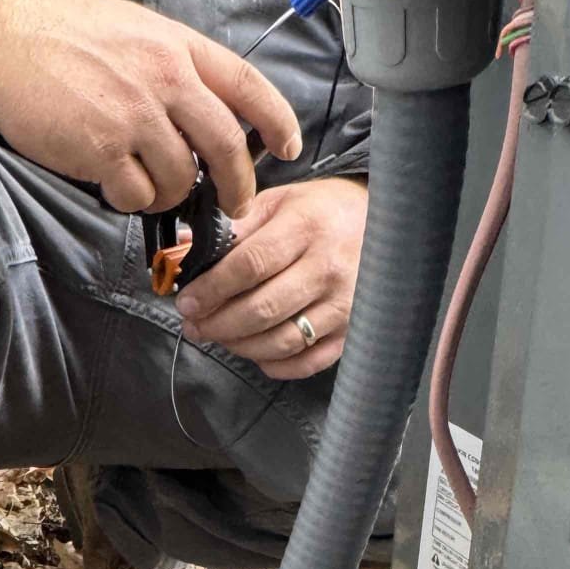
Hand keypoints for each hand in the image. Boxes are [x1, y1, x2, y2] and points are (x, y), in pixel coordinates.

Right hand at [0, 0, 300, 217]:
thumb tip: (203, 111)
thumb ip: (174, 66)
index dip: (276, 121)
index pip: (247, 85)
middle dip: (238, 185)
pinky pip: (135, 194)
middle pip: (225, 145)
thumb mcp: (135, 29)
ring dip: (170, 193)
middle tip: (235, 205)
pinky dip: (129, 198)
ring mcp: (134, 115)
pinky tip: (110, 182)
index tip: (289, 148)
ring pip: (180, 178)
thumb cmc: (65, 33)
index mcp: (178, 45)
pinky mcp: (101, 148)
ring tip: (146, 183)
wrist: (4, 37)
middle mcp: (164, 78)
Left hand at [176, 178, 367, 380]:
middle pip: (261, 309)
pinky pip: (307, 363)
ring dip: (239, 346)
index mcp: (306, 227)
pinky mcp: (352, 332)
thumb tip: (184, 251)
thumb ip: (233, 228)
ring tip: (219, 335)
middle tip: (195, 324)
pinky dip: (275, 365)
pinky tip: (256, 351)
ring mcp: (344, 305)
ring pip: (281, 342)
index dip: (212, 289)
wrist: (386, 226)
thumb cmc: (321, 213)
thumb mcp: (278, 203)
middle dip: (217, 323)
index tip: (187, 301)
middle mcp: (328, 268)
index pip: (249, 266)